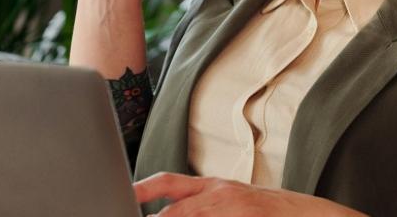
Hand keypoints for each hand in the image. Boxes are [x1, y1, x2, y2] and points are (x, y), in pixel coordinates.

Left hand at [134, 172, 367, 216]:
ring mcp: (231, 207)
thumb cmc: (274, 213)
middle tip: (127, 212)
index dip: (143, 188)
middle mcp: (219, 194)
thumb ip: (205, 209)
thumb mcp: (236, 203)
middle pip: (172, 204)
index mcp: (214, 186)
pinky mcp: (244, 215)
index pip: (169, 183)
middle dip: (149, 212)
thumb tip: (168, 215)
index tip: (123, 193)